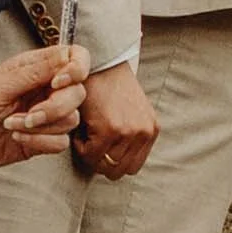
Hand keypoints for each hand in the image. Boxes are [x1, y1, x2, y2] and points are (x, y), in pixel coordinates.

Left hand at [0, 45, 89, 173]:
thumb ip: (37, 72)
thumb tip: (66, 58)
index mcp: (32, 69)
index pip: (73, 59)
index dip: (76, 69)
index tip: (59, 82)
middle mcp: (40, 90)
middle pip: (77, 93)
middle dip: (55, 106)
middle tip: (30, 112)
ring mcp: (41, 117)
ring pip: (70, 120)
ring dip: (43, 126)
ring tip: (13, 124)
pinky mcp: (38, 140)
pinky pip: (60, 143)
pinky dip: (40, 142)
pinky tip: (16, 136)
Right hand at [76, 61, 158, 180]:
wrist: (100, 62)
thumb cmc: (109, 87)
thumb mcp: (130, 113)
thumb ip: (130, 137)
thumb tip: (113, 165)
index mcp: (151, 131)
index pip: (131, 166)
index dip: (112, 161)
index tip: (100, 147)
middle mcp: (144, 133)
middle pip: (119, 170)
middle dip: (100, 161)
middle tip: (89, 143)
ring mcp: (129, 132)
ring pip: (104, 165)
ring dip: (90, 154)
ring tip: (85, 134)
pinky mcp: (111, 129)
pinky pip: (90, 154)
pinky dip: (80, 146)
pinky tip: (80, 129)